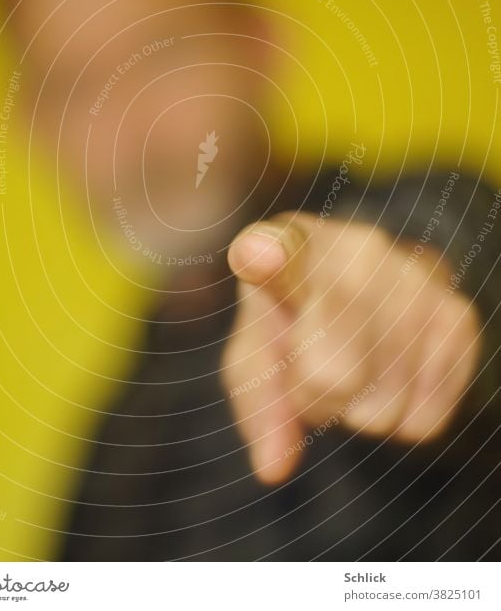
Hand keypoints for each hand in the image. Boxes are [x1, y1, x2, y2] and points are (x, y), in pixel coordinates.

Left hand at [221, 212, 480, 484]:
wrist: (364, 283)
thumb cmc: (296, 323)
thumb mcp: (258, 356)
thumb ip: (260, 405)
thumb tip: (274, 469)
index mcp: (291, 246)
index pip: (278, 248)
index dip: (265, 254)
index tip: (256, 253)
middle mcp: (357, 249)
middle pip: (331, 376)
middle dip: (317, 400)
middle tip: (317, 373)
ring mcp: (414, 278)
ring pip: (383, 408)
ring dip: (362, 411)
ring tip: (358, 367)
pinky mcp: (457, 314)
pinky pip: (425, 421)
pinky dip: (405, 420)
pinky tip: (394, 375)